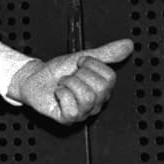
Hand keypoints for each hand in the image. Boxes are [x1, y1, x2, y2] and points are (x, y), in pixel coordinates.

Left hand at [7, 38, 131, 124]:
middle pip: (100, 88)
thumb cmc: (58, 71)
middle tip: (70, 76)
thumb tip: (128, 44)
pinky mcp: (68, 119)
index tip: (79, 64)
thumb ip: (106, 53)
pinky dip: (61, 94)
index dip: (91, 65)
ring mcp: (83, 113)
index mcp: (103, 90)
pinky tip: (58, 93)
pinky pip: (72, 108)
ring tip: (63, 84)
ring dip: (69, 83)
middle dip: (80, 75)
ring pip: (87, 96)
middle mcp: (96, 103)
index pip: (110, 77)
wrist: (34, 77)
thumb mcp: (83, 57)